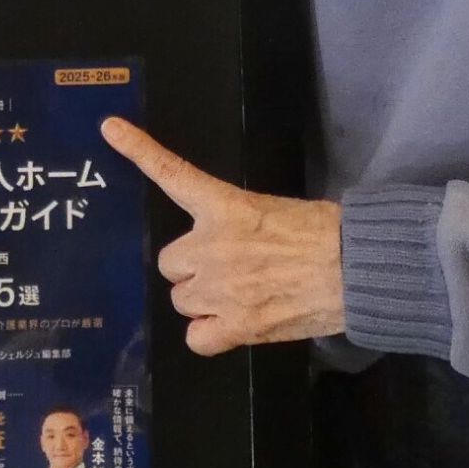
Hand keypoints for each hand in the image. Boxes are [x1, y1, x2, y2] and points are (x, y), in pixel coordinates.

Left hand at [101, 116, 343, 354]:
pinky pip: (197, 337)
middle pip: (171, 263)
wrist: (358, 268)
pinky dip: (211, 335)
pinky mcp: (238, 325)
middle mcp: (212, 245)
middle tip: (229, 269)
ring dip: (203, 300)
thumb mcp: (275, 211)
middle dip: (193, 268)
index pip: (173, 175)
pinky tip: (234, 325)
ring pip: (182, 300)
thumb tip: (231, 245)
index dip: (139, 151)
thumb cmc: (326, 234)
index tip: (110, 129)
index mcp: (225, 207)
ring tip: (242, 296)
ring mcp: (221, 288)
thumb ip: (237, 225)